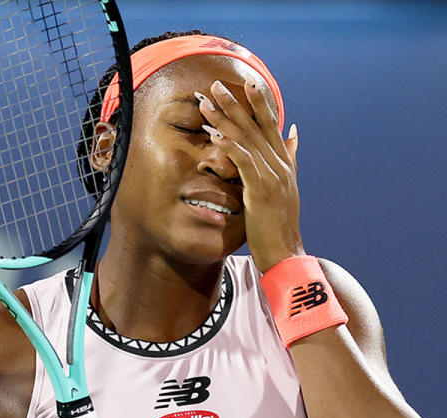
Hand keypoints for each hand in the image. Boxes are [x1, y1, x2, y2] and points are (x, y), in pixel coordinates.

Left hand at [197, 80, 303, 272]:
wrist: (284, 251)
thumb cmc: (279, 222)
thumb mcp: (287, 185)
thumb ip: (290, 156)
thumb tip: (295, 130)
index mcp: (285, 162)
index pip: (271, 125)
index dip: (259, 103)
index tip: (247, 83)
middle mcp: (281, 165)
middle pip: (256, 127)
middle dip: (236, 104)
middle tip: (216, 85)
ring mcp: (273, 176)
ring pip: (247, 140)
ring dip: (225, 120)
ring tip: (207, 104)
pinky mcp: (261, 190)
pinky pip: (244, 163)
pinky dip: (231, 148)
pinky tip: (216, 137)